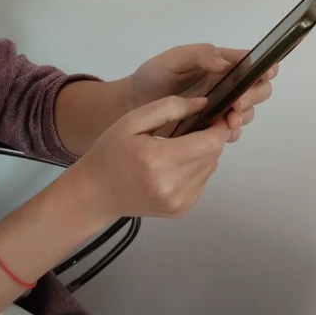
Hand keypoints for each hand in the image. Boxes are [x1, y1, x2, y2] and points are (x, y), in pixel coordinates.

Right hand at [72, 95, 230, 218]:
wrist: (95, 194)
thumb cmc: (110, 153)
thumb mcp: (132, 121)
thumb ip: (170, 107)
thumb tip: (204, 104)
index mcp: (159, 160)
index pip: (210, 143)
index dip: (221, 127)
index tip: (220, 115)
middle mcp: (172, 185)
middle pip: (213, 155)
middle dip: (211, 138)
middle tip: (196, 127)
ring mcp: (178, 201)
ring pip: (210, 168)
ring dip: (203, 154)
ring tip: (180, 147)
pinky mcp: (181, 210)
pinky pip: (202, 182)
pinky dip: (196, 170)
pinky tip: (175, 165)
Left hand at [130, 43, 278, 141]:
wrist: (133, 105)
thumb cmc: (153, 77)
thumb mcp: (173, 59)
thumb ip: (199, 55)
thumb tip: (224, 63)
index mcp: (222, 65)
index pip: (253, 64)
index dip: (265, 68)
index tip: (265, 74)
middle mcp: (226, 86)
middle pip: (257, 90)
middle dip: (253, 96)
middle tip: (237, 104)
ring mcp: (221, 108)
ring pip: (246, 113)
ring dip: (243, 117)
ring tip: (229, 122)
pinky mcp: (212, 129)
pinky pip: (231, 132)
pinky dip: (231, 133)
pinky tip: (222, 134)